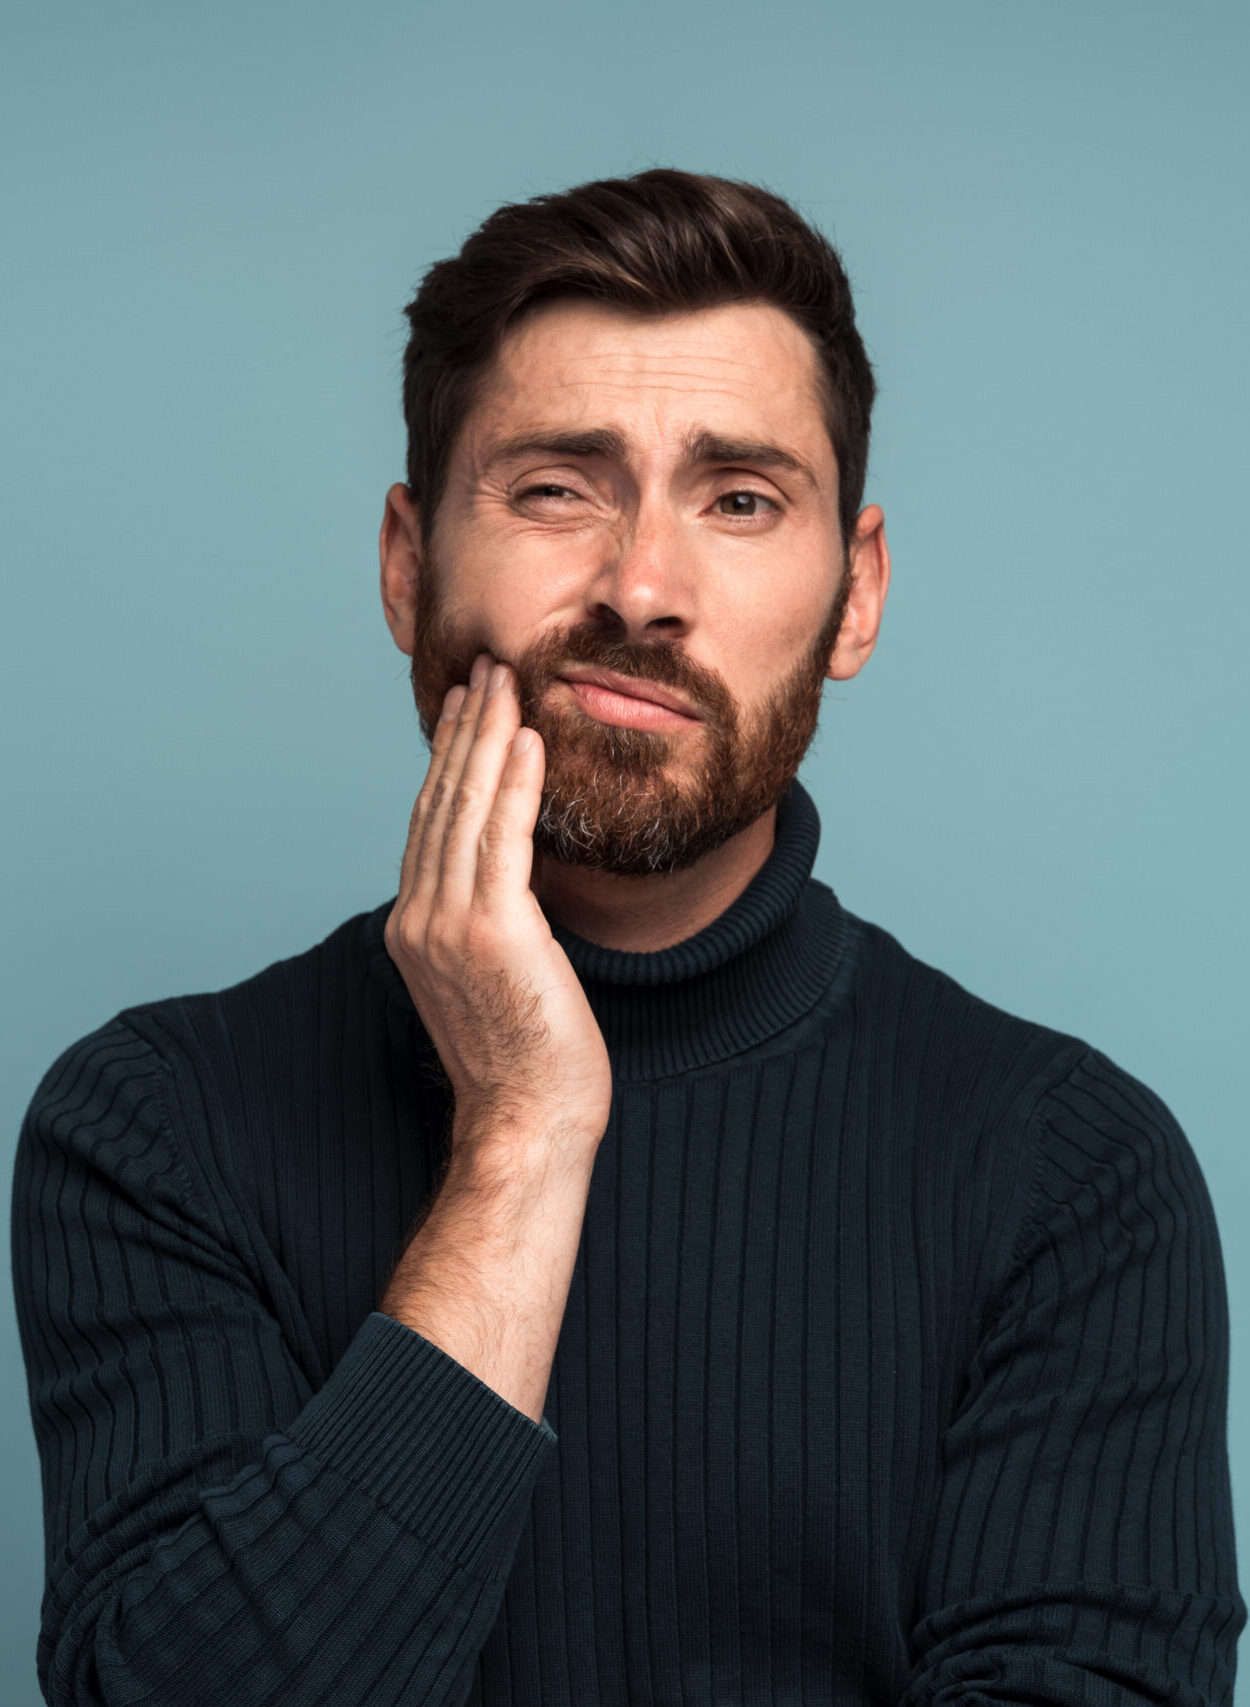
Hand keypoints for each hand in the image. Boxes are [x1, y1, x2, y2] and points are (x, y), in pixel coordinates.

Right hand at [384, 652, 611, 1150]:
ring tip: (508, 683)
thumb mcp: (494, 978)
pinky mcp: (490, 932)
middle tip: (486, 670)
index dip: (448, 759)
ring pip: (465, 808)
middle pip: (439, 802)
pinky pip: (502, 837)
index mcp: (414, 928)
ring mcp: (447, 924)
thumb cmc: (525, 1061)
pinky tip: (528, 738)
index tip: (468, 710)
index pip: (430, 823)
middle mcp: (418, 918)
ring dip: (488, 737)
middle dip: (465, 730)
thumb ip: (489, 922)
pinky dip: (512, 782)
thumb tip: (513, 880)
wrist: (526, 1122)